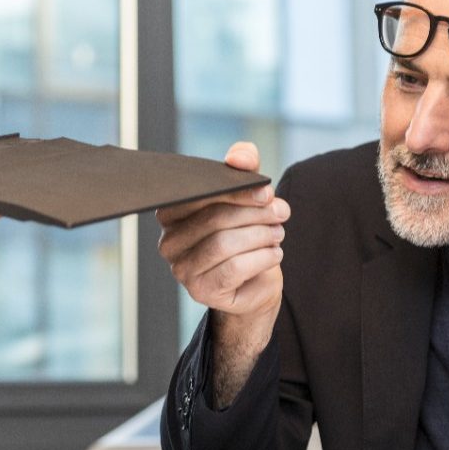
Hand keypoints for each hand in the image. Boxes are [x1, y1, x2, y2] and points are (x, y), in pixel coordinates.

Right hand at [157, 142, 289, 322]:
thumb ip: (243, 167)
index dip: (237, 192)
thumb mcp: (247, 193)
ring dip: (260, 235)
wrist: (255, 281)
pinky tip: (274, 253)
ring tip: (277, 233)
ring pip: (224, 244)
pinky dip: (261, 257)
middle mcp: (168, 242)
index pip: (200, 196)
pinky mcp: (200, 291)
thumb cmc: (245, 232)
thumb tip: (239, 158)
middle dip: (254, 213)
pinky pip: (234, 268)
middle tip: (280, 212)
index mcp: (171, 213)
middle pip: (214, 219)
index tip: (266, 192)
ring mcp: (181, 269)